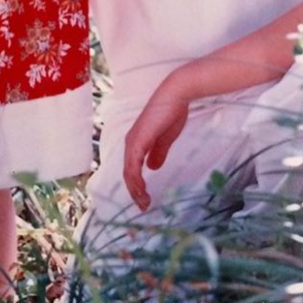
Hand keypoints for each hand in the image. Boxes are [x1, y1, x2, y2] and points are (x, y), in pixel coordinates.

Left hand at [123, 90, 188, 210]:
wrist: (174, 96)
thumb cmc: (171, 113)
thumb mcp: (165, 138)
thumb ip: (158, 152)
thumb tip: (153, 167)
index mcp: (137, 142)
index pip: (131, 168)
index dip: (136, 185)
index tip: (145, 199)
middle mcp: (131, 142)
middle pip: (127, 173)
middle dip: (134, 192)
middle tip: (144, 206)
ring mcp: (133, 142)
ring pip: (128, 172)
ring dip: (135, 190)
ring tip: (144, 202)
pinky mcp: (138, 141)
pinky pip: (133, 166)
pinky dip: (136, 180)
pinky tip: (141, 190)